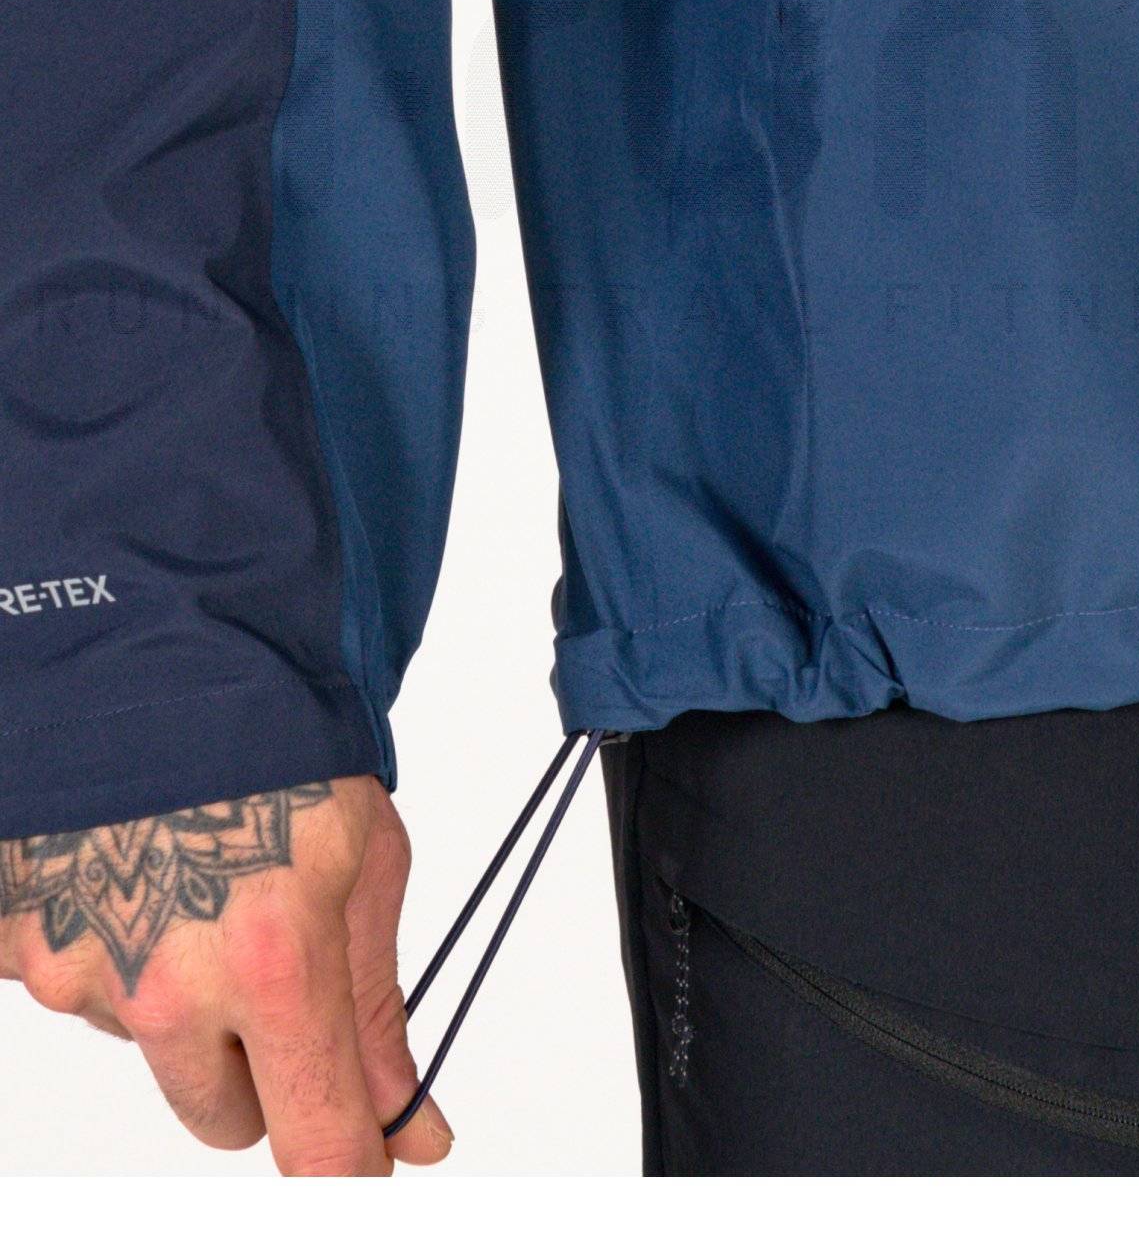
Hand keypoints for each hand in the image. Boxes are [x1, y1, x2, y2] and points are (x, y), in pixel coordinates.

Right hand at [0, 775, 451, 1175]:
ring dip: (177, 989)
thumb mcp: (364, 863)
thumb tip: (414, 1133)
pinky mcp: (14, 946)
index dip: (350, 1173)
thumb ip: (379, 1012)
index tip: (363, 1177)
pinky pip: (78, 985)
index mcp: (276, 963)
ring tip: (194, 870)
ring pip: (151, 1043)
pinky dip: (105, 942)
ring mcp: (78, 970)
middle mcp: (167, 987)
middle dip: (262, 1061)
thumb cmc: (276, 742)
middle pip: (227, 1116)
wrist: (160, 646)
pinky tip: (128, 864)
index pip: (316, 1143)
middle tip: (273, 955)